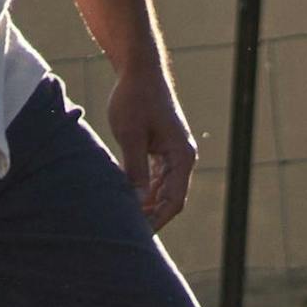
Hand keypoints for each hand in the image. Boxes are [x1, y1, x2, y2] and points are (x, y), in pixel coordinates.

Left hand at [96, 61, 199, 229]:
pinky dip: (142, 190)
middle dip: (150, 217)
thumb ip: (135, 169)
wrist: (139, 71)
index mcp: (182, 155)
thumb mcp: (130, 134)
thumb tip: (138, 200)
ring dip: (146, 205)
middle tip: (126, 232)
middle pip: (170, 199)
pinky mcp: (162, 150)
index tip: (138, 235)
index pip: (174, 200)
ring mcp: (173, 154)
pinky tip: (124, 199)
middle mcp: (182, 157)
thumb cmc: (134, 98)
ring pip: (162, 191)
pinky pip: (155, 178)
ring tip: (123, 220)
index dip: (156, 220)